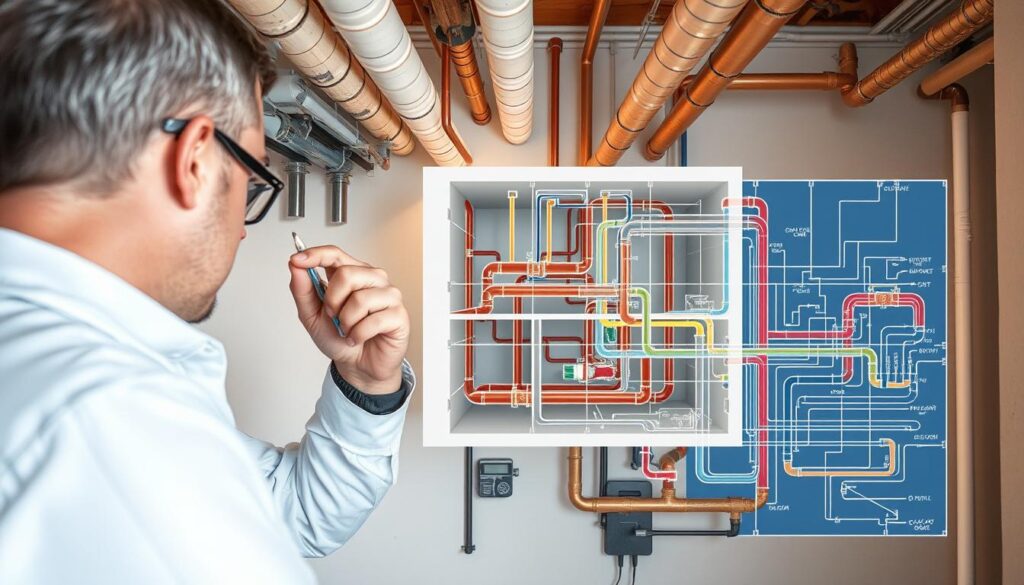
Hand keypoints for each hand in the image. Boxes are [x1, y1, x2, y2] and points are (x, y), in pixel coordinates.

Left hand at [289, 246, 408, 394]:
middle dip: (332, 300)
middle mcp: (372, 279)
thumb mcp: (312, 316)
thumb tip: (295, 265)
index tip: (297, 260)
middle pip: (346, 274)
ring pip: (360, 299)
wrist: (357, 366)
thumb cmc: (339, 338)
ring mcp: (388, 295)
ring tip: (348, 330)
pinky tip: (358, 338)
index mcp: (352, 274)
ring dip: (346, 321)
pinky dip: (359, 335)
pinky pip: (374, 321)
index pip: (335, 254)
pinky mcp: (399, 315)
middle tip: (333, 316)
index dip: (316, 255)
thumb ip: (302, 290)